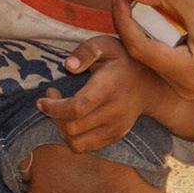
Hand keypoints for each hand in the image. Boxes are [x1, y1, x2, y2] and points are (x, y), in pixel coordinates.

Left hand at [37, 35, 165, 153]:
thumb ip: (86, 51)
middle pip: (73, 127)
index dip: (54, 108)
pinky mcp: (115, 136)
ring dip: (60, 129)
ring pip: (77, 143)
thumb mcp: (105, 45)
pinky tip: (72, 118)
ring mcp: (116, 128)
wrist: (150, 82)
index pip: (78, 108)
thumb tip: (68, 66)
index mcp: (110, 88)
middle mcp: (115, 112)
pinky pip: (86, 147)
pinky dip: (72, 136)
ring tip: (60, 110)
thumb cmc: (122, 60)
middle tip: (52, 97)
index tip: (43, 99)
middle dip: (53, 115)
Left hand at [106, 0, 193, 100]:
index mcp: (187, 73)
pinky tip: (147, 18)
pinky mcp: (186, 82)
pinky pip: (159, 60)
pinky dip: (151, 38)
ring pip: (148, 58)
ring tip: (131, 3)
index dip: (123, 19)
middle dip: (127, 24)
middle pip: (141, 54)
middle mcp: (184, 87)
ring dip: (138, 31)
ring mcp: (185, 88)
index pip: (140, 46)